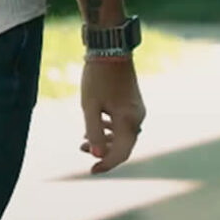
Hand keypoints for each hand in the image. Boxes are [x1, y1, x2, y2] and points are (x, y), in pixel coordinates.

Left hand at [79, 56, 145, 173]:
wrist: (110, 49)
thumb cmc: (97, 78)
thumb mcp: (90, 106)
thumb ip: (94, 132)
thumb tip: (98, 156)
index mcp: (128, 121)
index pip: (121, 153)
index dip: (107, 164)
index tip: (91, 170)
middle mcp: (137, 118)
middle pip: (123, 145)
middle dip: (103, 151)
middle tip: (82, 150)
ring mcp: (137, 110)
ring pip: (123, 134)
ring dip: (105, 140)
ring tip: (83, 140)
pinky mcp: (133, 103)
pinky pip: (124, 124)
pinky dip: (110, 129)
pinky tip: (96, 125)